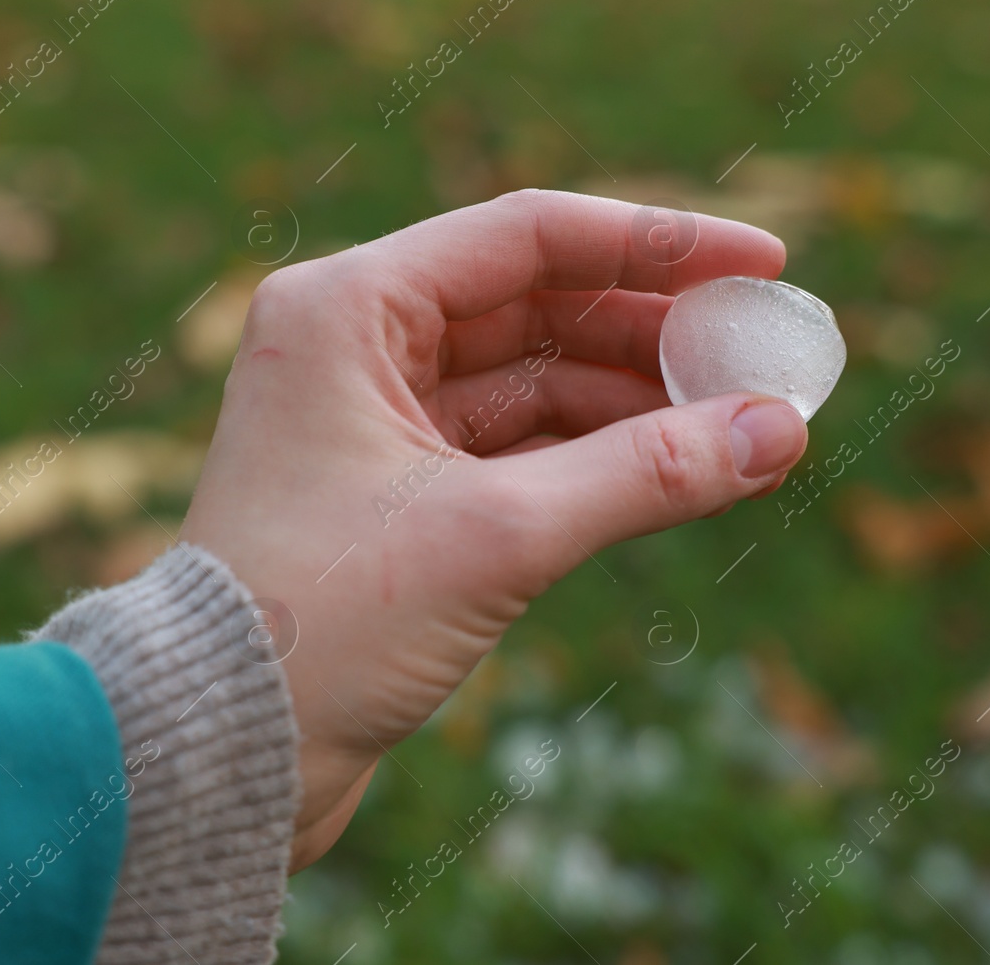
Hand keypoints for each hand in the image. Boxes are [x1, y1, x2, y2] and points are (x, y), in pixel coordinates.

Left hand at [177, 190, 808, 869]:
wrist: (211, 754)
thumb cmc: (319, 627)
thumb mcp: (496, 537)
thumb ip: (645, 474)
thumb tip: (777, 429)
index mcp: (348, 309)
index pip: (528, 236)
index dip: (657, 243)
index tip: (762, 260)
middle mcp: (355, 347)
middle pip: (537, 304)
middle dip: (653, 329)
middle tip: (762, 351)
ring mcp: (374, 422)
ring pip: (532, 381)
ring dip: (633, 399)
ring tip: (741, 420)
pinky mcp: (395, 495)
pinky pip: (516, 448)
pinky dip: (593, 457)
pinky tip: (675, 469)